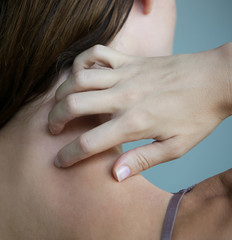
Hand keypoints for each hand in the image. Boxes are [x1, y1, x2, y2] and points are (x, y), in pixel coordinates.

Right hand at [48, 44, 231, 181]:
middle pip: (73, 105)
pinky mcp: (130, 60)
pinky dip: (82, 61)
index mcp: (134, 123)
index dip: (69, 155)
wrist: (218, 79)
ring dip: (61, 92)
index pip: (89, 142)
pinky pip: (97, 53)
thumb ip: (143, 161)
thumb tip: (114, 175)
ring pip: (78, 79)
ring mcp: (125, 74)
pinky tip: (80, 74)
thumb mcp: (176, 148)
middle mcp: (124, 96)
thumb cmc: (198, 115)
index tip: (59, 161)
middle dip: (55, 119)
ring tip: (59, 104)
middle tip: (53, 129)